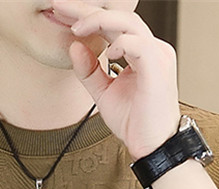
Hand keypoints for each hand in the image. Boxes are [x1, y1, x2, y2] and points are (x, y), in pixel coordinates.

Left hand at [52, 0, 181, 159]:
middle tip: (60, 7)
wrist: (153, 146)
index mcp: (139, 51)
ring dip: (99, 20)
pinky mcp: (158, 67)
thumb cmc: (135, 122)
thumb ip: (89, 71)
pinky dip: (121, 43)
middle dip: (87, 11)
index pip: (111, 24)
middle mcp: (151, 48)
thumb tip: (73, 46)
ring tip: (76, 28)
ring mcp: (157, 55)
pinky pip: (139, 44)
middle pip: (118, 16)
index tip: (61, 14)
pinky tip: (107, 51)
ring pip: (128, 23)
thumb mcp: (104, 93)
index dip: (86, 17)